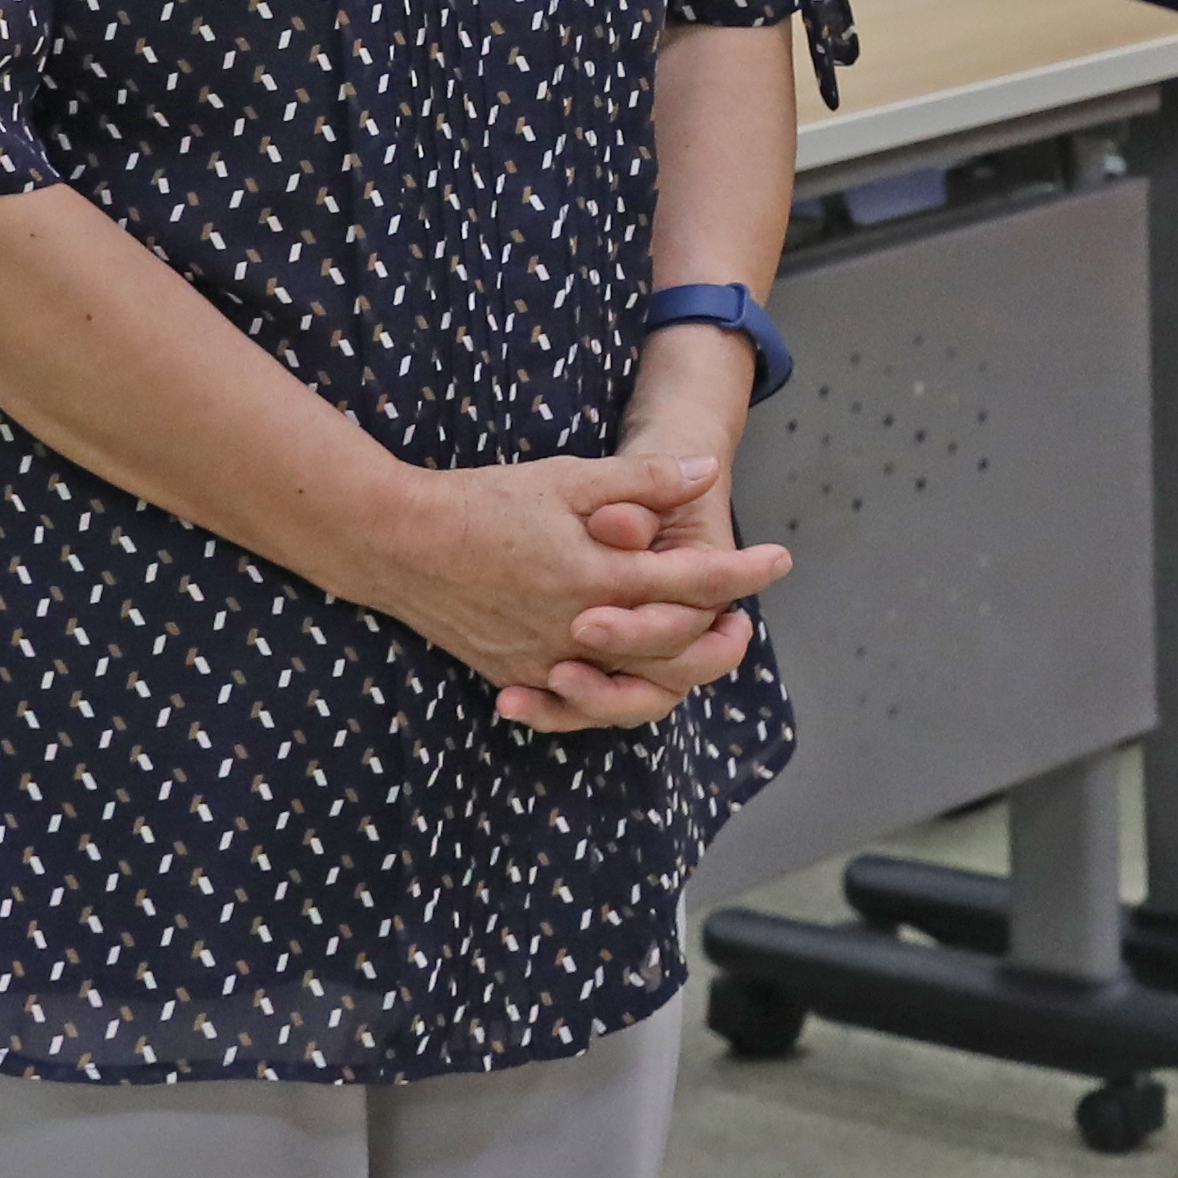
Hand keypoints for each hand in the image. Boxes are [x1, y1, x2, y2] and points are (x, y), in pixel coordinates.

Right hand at [342, 450, 792, 731]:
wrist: (396, 542)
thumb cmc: (483, 501)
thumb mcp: (568, 477)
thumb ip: (642, 480)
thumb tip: (705, 472)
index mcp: (599, 575)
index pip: (694, 580)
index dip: (744, 571)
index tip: (780, 559)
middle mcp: (579, 628)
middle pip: (675, 649)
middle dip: (723, 634)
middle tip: (745, 616)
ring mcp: (545, 661)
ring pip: (631, 690)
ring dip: (676, 675)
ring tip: (697, 649)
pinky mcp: (515, 676)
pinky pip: (576, 705)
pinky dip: (608, 697)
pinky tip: (624, 681)